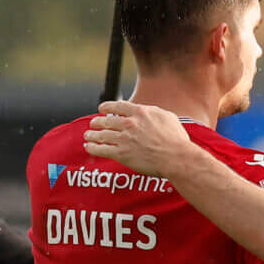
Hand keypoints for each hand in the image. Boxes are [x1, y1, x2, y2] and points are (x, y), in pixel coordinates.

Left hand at [83, 100, 200, 175]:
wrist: (175, 157)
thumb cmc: (176, 139)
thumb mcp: (167, 117)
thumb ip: (154, 112)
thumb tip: (149, 112)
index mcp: (140, 112)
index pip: (118, 106)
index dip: (107, 107)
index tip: (101, 108)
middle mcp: (129, 123)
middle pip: (106, 120)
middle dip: (97, 122)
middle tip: (93, 123)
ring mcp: (123, 138)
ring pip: (102, 135)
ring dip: (92, 135)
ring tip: (87, 135)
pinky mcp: (121, 153)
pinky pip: (101, 149)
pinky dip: (93, 148)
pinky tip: (88, 147)